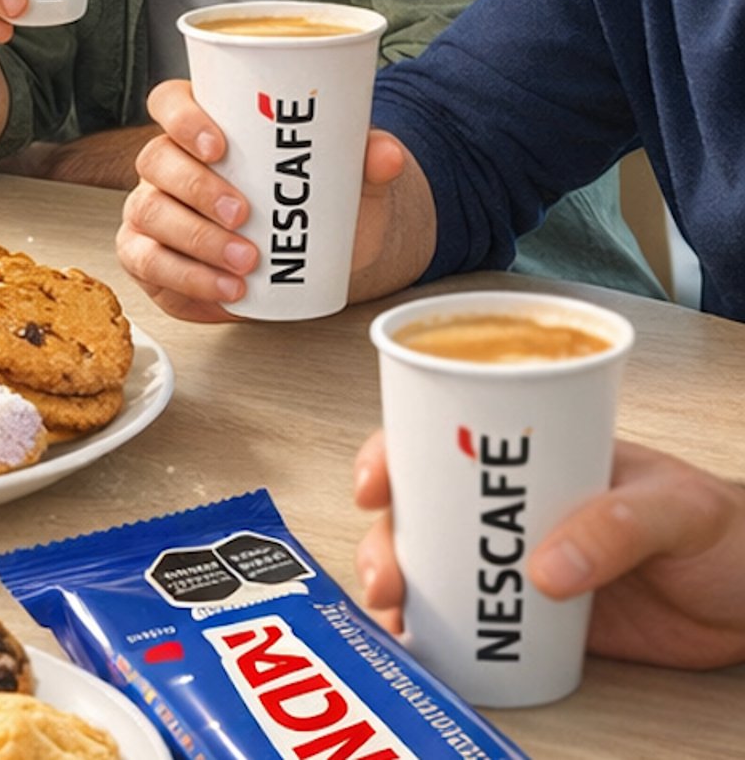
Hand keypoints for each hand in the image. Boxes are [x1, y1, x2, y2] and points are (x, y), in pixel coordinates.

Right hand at [117, 79, 410, 321]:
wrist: (314, 256)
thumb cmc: (313, 201)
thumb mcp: (346, 176)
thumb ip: (367, 159)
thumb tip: (385, 155)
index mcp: (202, 125)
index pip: (169, 101)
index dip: (182, 118)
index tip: (219, 145)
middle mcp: (168, 164)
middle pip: (156, 161)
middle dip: (196, 190)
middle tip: (245, 216)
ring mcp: (153, 209)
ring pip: (148, 214)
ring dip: (195, 240)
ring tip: (246, 264)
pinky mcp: (150, 256)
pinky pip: (148, 264)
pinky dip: (186, 279)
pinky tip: (228, 291)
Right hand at [356, 431, 744, 670]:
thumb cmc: (731, 532)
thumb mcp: (679, 509)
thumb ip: (616, 526)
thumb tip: (544, 568)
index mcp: (541, 458)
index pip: (451, 438)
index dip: (398, 453)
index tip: (376, 485)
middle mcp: (520, 507)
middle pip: (424, 509)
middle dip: (385, 539)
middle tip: (386, 574)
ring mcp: (525, 562)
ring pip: (438, 566)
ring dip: (402, 587)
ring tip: (397, 615)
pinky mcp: (541, 619)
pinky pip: (475, 623)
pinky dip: (439, 635)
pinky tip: (421, 646)